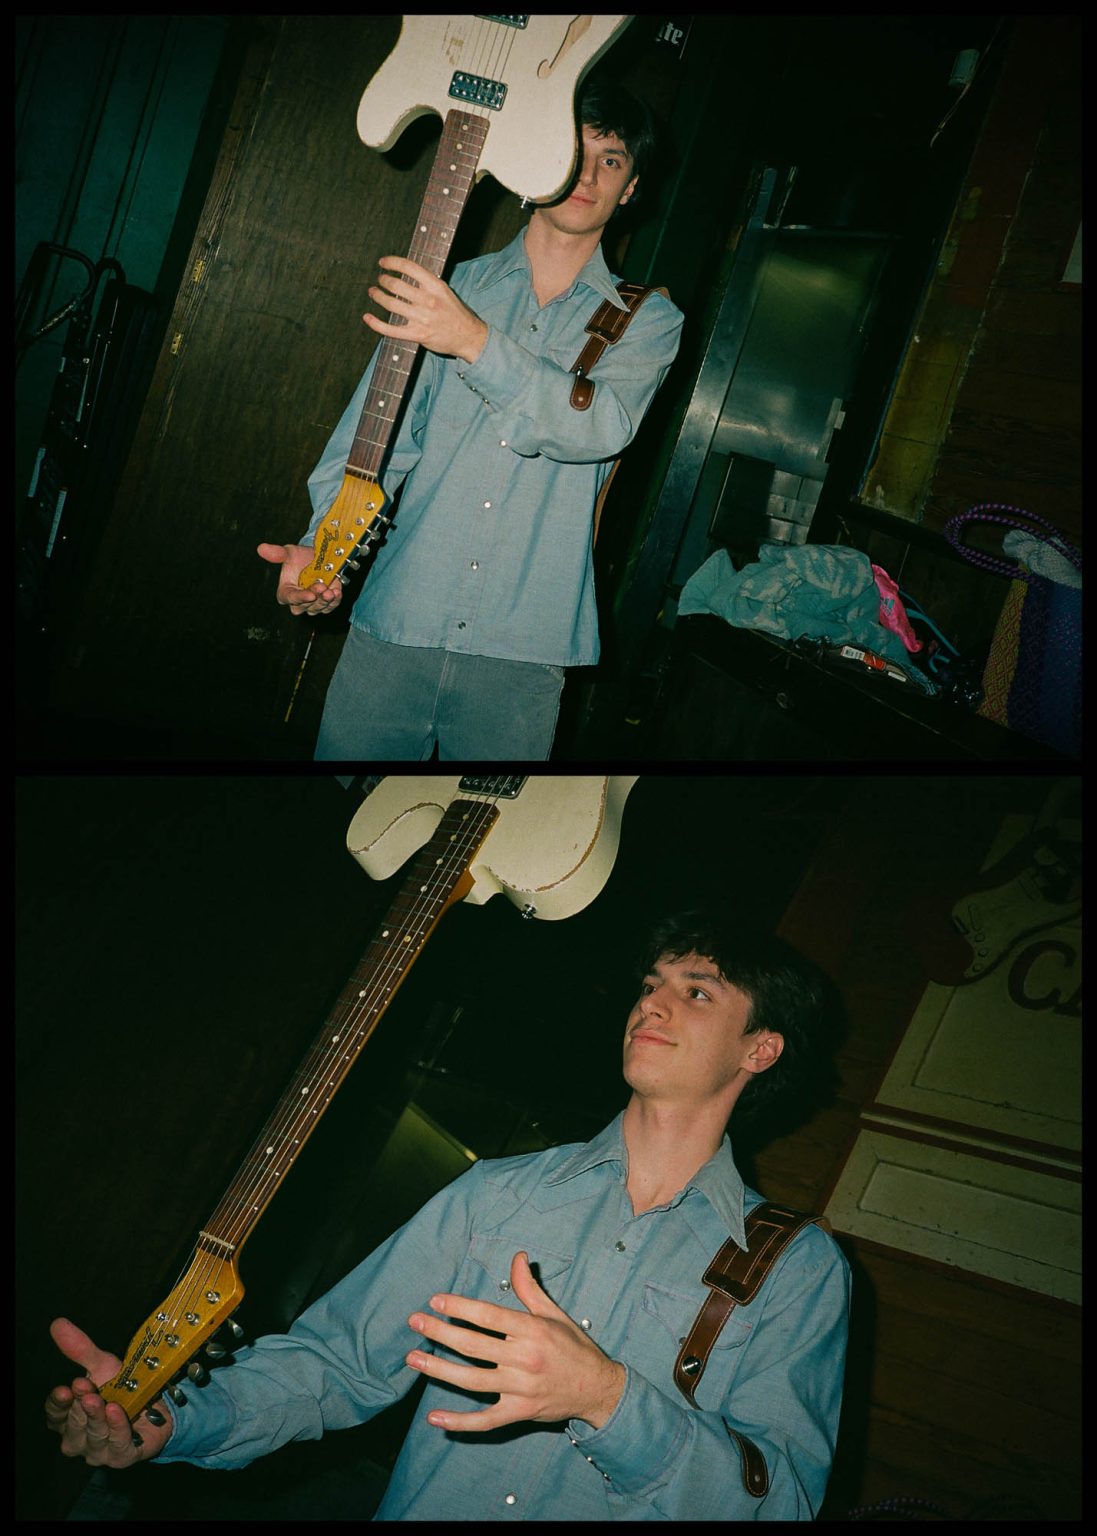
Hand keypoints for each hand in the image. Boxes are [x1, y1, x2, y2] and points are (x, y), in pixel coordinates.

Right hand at [44, 1317, 172, 1466]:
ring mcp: (100, 1451)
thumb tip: (58, 1324)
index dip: (57, 1404)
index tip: (63, 1389)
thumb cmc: (124, 1388)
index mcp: (69, 1419)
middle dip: (80, 1406)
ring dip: (96, 1418)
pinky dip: (117, 1428)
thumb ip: (81, 1349)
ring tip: (101, 1400)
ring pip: (93, 1437)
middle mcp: (80, 1439)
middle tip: (85, 1387)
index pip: (55, 1415)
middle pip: (73, 1426)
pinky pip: (117, 1446)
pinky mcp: (122, 1457)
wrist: (159, 1406)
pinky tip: (117, 1412)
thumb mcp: (102, 1365)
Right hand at [257, 542, 342, 615]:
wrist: (318, 556)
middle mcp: (299, 601)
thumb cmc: (300, 557)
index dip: (300, 598)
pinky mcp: (327, 603)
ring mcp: (313, 603)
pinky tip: (337, 592)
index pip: (290, 598)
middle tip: (322, 588)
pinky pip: (330, 606)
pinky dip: (335, 601)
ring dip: (325, 601)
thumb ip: (277, 553)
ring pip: (318, 608)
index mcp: (286, 591)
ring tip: (331, 591)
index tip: (310, 595)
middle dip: (315, 599)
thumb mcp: (289, 553)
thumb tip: (261, 548)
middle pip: (305, 607)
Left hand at [365, 256, 487, 364]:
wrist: (468, 337)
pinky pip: (390, 329)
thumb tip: (406, 273)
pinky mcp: (416, 335)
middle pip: (396, 285)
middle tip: (380, 280)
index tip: (383, 262)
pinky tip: (367, 317)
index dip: (392, 262)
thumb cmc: (456, 313)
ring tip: (374, 292)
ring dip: (378, 296)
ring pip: (391, 304)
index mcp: (435, 286)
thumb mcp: (444, 291)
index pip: (409, 267)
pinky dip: (376, 323)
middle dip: (383, 280)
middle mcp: (427, 300)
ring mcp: (421, 319)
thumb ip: (427, 283)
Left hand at [406, 1251, 625, 1433]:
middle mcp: (524, 1360)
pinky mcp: (519, 1413)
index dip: (460, 1308)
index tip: (435, 1301)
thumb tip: (517, 1256)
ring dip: (439, 1369)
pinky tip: (434, 1417)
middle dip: (440, 1332)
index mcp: (532, 1331)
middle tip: (414, 1322)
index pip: (489, 1316)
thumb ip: (529, 1287)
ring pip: (472, 1381)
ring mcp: (520, 1389)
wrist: (596, 1389)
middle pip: (473, 1346)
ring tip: (413, 1358)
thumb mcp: (553, 1313)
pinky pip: (485, 1421)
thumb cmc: (573, 1346)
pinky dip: (459, 1421)